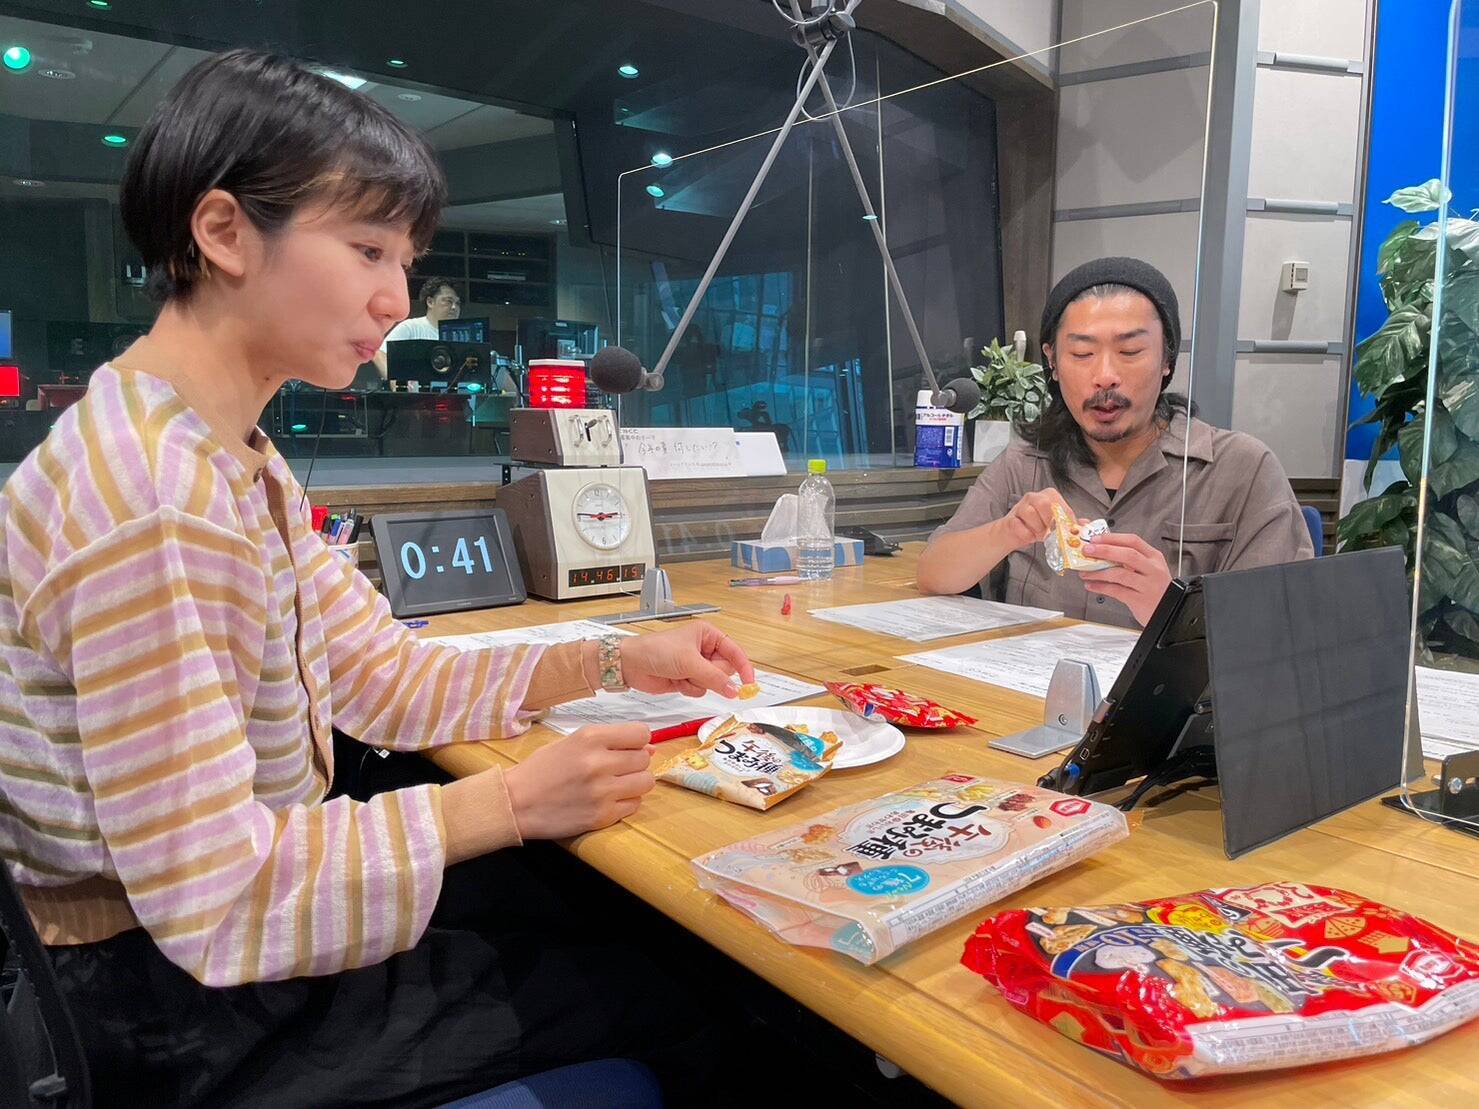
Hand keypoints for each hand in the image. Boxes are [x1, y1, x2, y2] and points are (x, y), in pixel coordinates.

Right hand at [504, 722, 653, 838]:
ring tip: (616, 784)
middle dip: (635, 762)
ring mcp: (603, 792)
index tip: (629, 747)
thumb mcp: (571, 743)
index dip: (638, 740)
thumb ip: (609, 741)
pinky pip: (634, 805)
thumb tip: (650, 747)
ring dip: (635, 783)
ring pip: (646, 782)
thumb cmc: (541, 769)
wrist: (515, 803)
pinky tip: (608, 800)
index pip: (641, 733)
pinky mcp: (602, 816)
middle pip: (644, 758)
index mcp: (590, 738)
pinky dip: (626, 802)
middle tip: (617, 768)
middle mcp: (599, 762)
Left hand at [615, 621, 755, 697]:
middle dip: (713, 676)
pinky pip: (700, 690)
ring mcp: (696, 665)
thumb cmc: (656, 651)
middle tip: (697, 673)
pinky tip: (676, 681)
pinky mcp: (687, 679)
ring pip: (713, 682)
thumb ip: (714, 677)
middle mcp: (704, 649)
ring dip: (698, 682)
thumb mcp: (689, 661)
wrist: (631, 665)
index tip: (750, 683)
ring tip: (682, 674)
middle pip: (725, 669)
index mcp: (707, 635)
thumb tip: (734, 690)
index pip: (734, 651)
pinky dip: (690, 689)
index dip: (744, 667)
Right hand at [993, 488, 1080, 551]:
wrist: (1014, 533)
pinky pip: (1019, 526)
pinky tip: (1028, 535)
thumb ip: (1070, 523)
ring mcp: (1020, 506)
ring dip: (1037, 528)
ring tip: (1038, 533)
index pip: (1060, 505)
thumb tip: (1085, 524)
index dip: (1064, 520)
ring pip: (1030, 513)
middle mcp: (1034, 497)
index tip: (1065, 530)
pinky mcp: (1010, 518)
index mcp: (1049, 496)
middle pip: (1044, 504)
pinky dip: (1026, 534)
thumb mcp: (1055, 524)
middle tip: (1050, 532)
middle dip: (1049, 521)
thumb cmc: (1036, 526)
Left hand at [1079, 533, 1172, 625]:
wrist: (1169, 612)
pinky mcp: (1140, 600)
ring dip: (1098, 572)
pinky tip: (1091, 585)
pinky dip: (1100, 587)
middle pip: (1128, 555)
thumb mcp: (1148, 570)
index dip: (1112, 538)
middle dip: (1104, 550)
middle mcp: (1153, 569)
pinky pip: (1116, 591)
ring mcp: (1147, 585)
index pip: (1133, 541)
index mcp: (1154, 557)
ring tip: (1084, 572)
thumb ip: (1128, 560)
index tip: (1095, 538)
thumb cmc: (1155, 590)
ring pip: (1120, 573)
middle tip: (1087, 550)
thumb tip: (1101, 549)